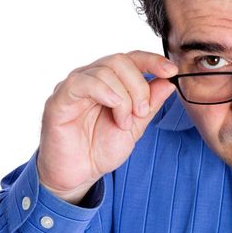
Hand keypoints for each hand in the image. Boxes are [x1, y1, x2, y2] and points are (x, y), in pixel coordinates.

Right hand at [37, 51, 176, 203]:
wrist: (79, 174)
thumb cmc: (101, 148)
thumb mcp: (136, 126)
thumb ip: (151, 103)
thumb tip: (170, 82)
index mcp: (111, 82)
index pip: (132, 58)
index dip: (153, 60)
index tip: (172, 71)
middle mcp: (91, 78)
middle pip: (121, 61)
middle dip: (139, 86)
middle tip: (142, 112)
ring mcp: (74, 86)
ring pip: (105, 71)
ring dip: (123, 98)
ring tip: (124, 122)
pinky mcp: (59, 99)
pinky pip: (82, 83)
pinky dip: (105, 92)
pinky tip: (113, 107)